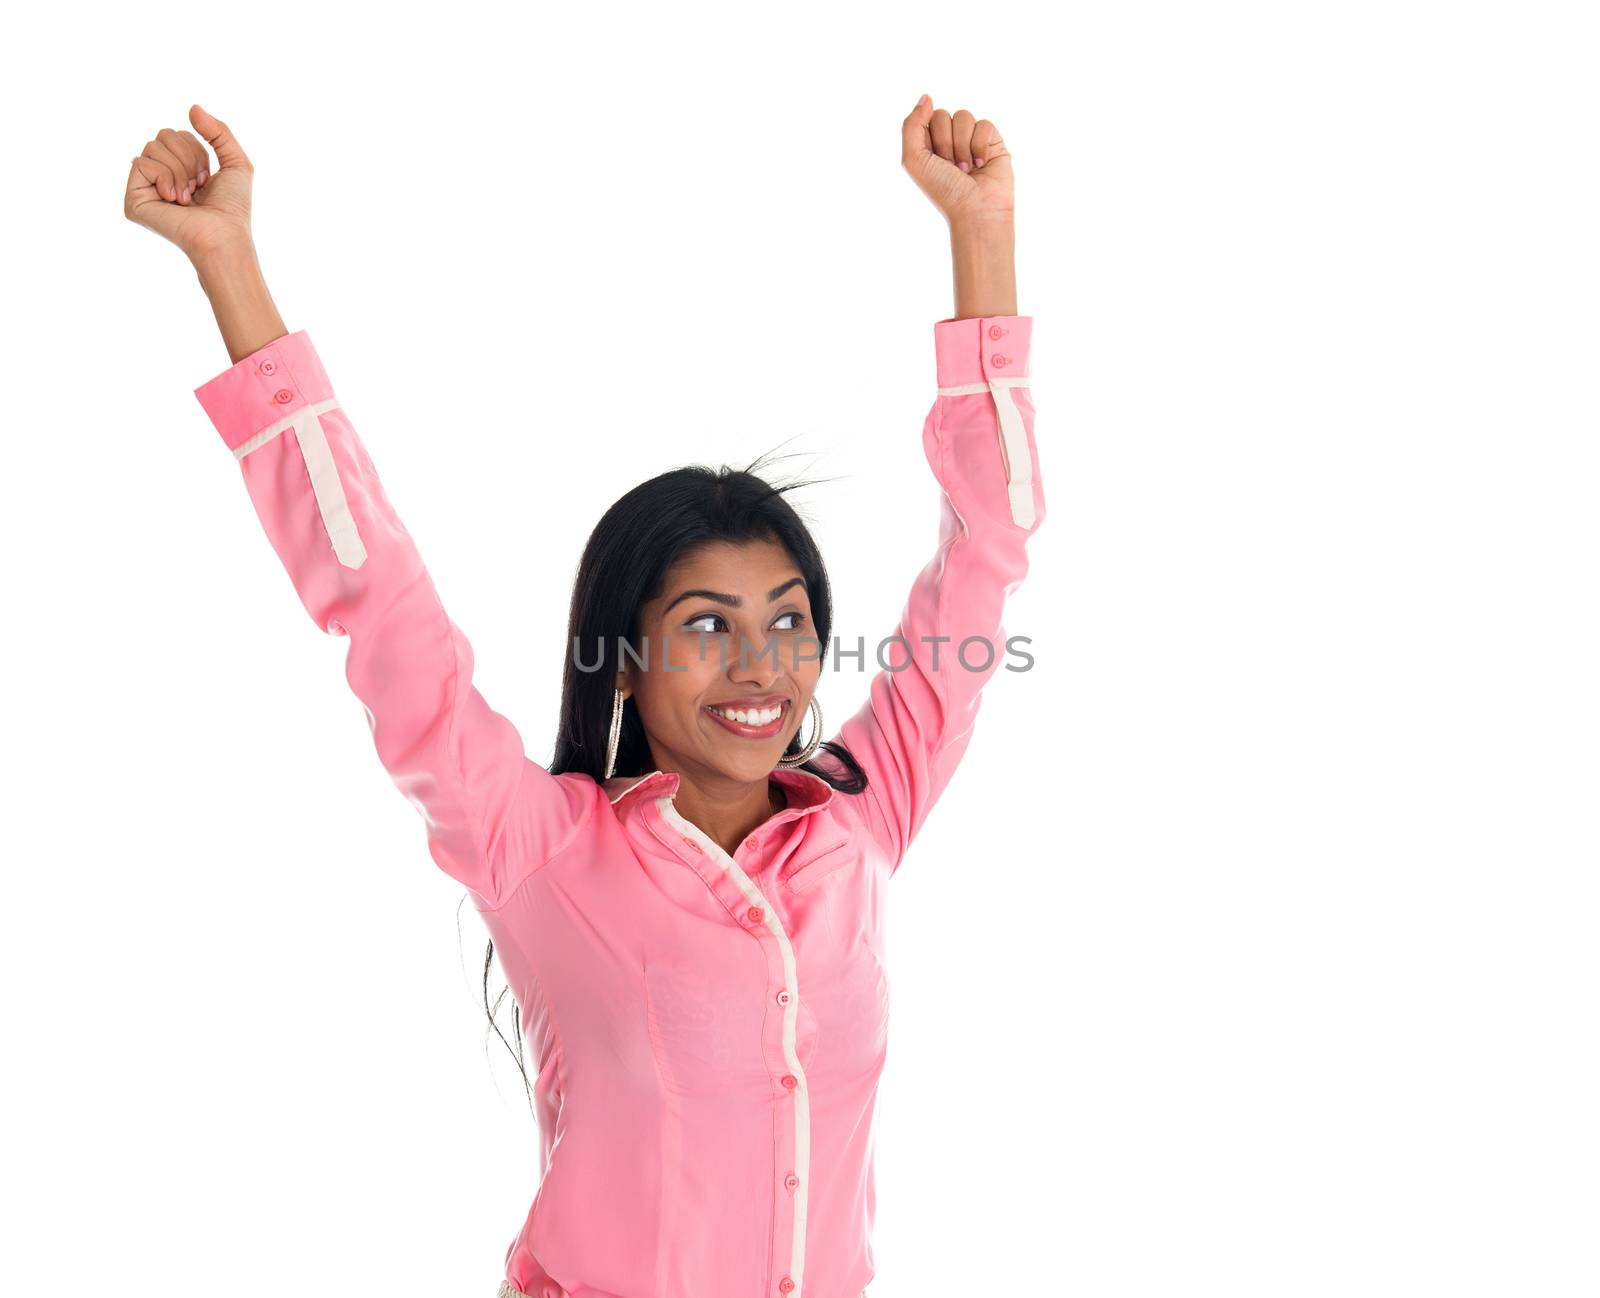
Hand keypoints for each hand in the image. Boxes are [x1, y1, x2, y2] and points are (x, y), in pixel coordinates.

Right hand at [124, 105, 254, 264]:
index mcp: (177, 170)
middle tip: (198, 187)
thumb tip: (192, 107)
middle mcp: (159, 178)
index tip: (208, 178)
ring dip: (180, 169)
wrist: (224, 236)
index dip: (197, 150)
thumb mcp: (236, 162)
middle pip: (163, 135)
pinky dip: (164, 177)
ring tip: (188, 197)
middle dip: (189, 157)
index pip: (176, 134)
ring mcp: (144, 189)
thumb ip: (218, 132)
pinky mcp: (133, 200)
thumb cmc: (233, 208)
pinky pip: (140, 163)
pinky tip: (174, 200)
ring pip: (152, 147)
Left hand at [900, 94, 1014, 225]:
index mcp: (928, 145)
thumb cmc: (943, 190)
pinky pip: (984, 124)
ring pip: (964, 116)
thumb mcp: (913, 159)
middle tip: (951, 167)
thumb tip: (926, 96)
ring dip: (962, 146)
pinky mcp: (992, 141)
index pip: (925, 117)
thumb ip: (911, 125)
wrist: (975, 210)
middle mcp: (949, 140)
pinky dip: (980, 145)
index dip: (929, 137)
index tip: (933, 160)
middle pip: (943, 114)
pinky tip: (982, 165)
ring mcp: (971, 139)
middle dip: (945, 142)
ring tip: (966, 169)